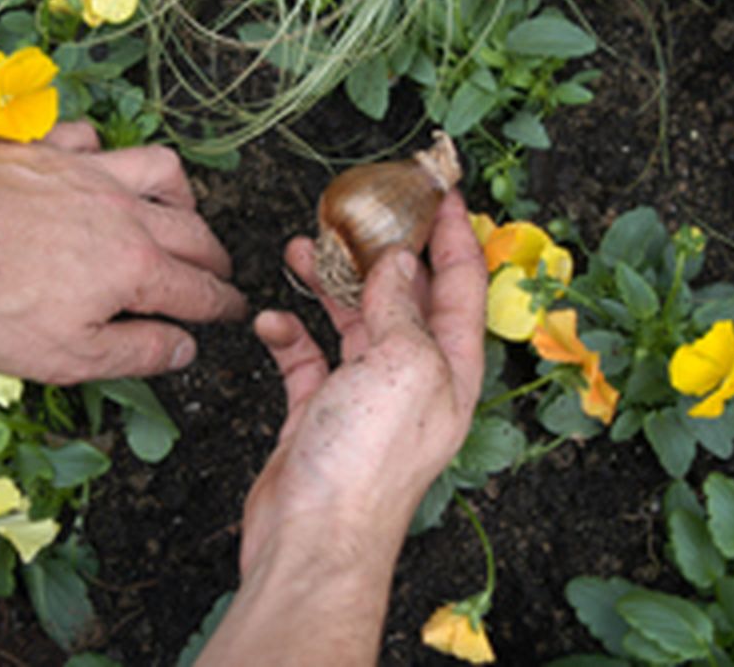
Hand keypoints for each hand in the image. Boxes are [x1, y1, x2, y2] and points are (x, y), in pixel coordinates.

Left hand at [0, 122, 245, 383]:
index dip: (224, 306)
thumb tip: (185, 349)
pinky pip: (91, 139)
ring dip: (182, 195)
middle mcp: (124, 212)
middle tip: (219, 273)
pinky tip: (97, 165)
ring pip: (159, 170)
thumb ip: (138, 353)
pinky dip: (104, 152)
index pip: (199, 290)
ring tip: (181, 212)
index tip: (236, 312)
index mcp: (136, 268)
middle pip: (192, 232)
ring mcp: (85, 172)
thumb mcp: (69, 357)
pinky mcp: (43, 149)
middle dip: (215, 257)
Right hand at [242, 190, 487, 574]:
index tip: (442, 192)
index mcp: (451, 369)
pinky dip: (288, 334)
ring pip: (352, 321)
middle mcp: (414, 380)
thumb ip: (401, 307)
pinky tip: (272, 321)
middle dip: (381, 251)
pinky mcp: (319, 414)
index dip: (455, 235)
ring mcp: (365, 397)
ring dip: (328, 284)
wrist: (312, 540)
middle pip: (405, 298)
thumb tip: (396, 263)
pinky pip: (305, 358)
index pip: (462, 286)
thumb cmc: (366, 465)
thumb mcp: (402, 365)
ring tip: (301, 249)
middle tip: (358, 211)